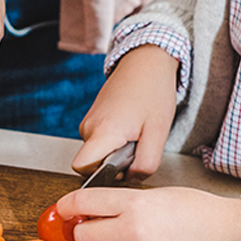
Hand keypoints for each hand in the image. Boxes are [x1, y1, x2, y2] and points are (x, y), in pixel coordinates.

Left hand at [55, 186, 240, 240]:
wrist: (222, 235)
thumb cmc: (194, 208)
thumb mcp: (157, 194)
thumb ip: (124, 201)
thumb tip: (93, 209)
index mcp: (135, 203)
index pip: (85, 202)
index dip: (67, 205)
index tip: (61, 208)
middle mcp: (131, 231)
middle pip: (84, 234)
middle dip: (84, 229)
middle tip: (91, 224)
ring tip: (120, 237)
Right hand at [72, 45, 178, 179]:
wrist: (148, 60)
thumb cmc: (154, 91)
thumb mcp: (158, 133)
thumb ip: (145, 164)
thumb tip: (132, 179)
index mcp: (102, 132)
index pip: (81, 169)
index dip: (101, 175)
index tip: (122, 165)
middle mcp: (89, 126)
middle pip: (92, 162)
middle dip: (114, 162)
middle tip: (138, 143)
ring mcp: (90, 119)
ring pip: (98, 151)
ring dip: (117, 149)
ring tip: (138, 129)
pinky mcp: (95, 115)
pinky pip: (101, 139)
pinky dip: (116, 138)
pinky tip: (133, 124)